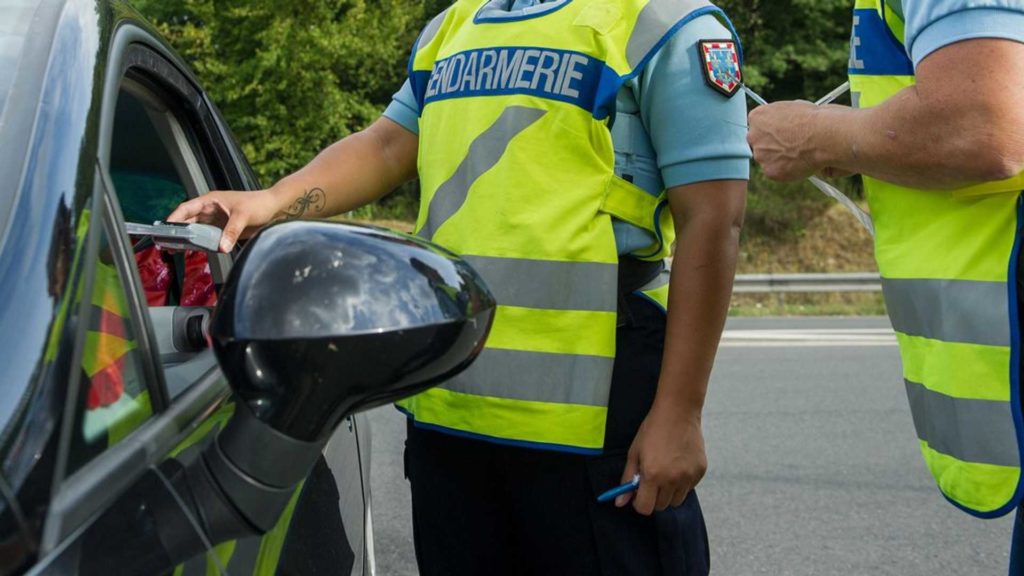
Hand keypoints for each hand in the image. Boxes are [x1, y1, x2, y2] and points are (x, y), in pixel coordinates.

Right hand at [167, 189, 281, 251]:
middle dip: (176, 232)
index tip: (164, 228)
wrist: (274, 209)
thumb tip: (222, 247)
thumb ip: (231, 231)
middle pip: (187, 222)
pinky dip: (200, 244)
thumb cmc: (259, 204)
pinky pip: (207, 239)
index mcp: (210, 201)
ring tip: (174, 249)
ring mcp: (216, 221)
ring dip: (187, 240)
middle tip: (165, 243)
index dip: (174, 218)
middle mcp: (210, 211)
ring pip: (196, 231)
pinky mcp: (223, 231)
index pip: (186, 208)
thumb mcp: (243, 216)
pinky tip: (193, 251)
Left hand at [616, 400, 706, 515]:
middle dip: (654, 497)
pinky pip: (689, 488)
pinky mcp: (700, 472)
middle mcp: (672, 479)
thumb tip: (620, 502)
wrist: (678, 412)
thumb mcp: (634, 453)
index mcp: (652, 475)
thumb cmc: (653, 430)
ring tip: (666, 472)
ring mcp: (688, 476)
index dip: (640, 504)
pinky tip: (678, 465)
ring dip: (669, 493)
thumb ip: (627, 479)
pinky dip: (682, 483)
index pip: (645, 508)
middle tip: (652, 480)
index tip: (639, 495)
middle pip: (661, 506)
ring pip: (676, 500)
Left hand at [748, 100, 828, 181]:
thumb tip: (785, 122)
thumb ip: (781, 118)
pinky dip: (786, 170)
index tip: (781, 134)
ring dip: (779, 159)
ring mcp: (760, 155)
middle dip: (772, 146)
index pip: (758, 126)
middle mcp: (754, 136)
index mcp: (757, 117)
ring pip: (767, 159)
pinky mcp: (769, 171)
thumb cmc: (813, 119)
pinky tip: (800, 162)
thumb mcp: (792, 108)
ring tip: (799, 153)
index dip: (771, 131)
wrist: (823, 136)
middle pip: (759, 144)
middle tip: (790, 146)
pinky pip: (776, 172)